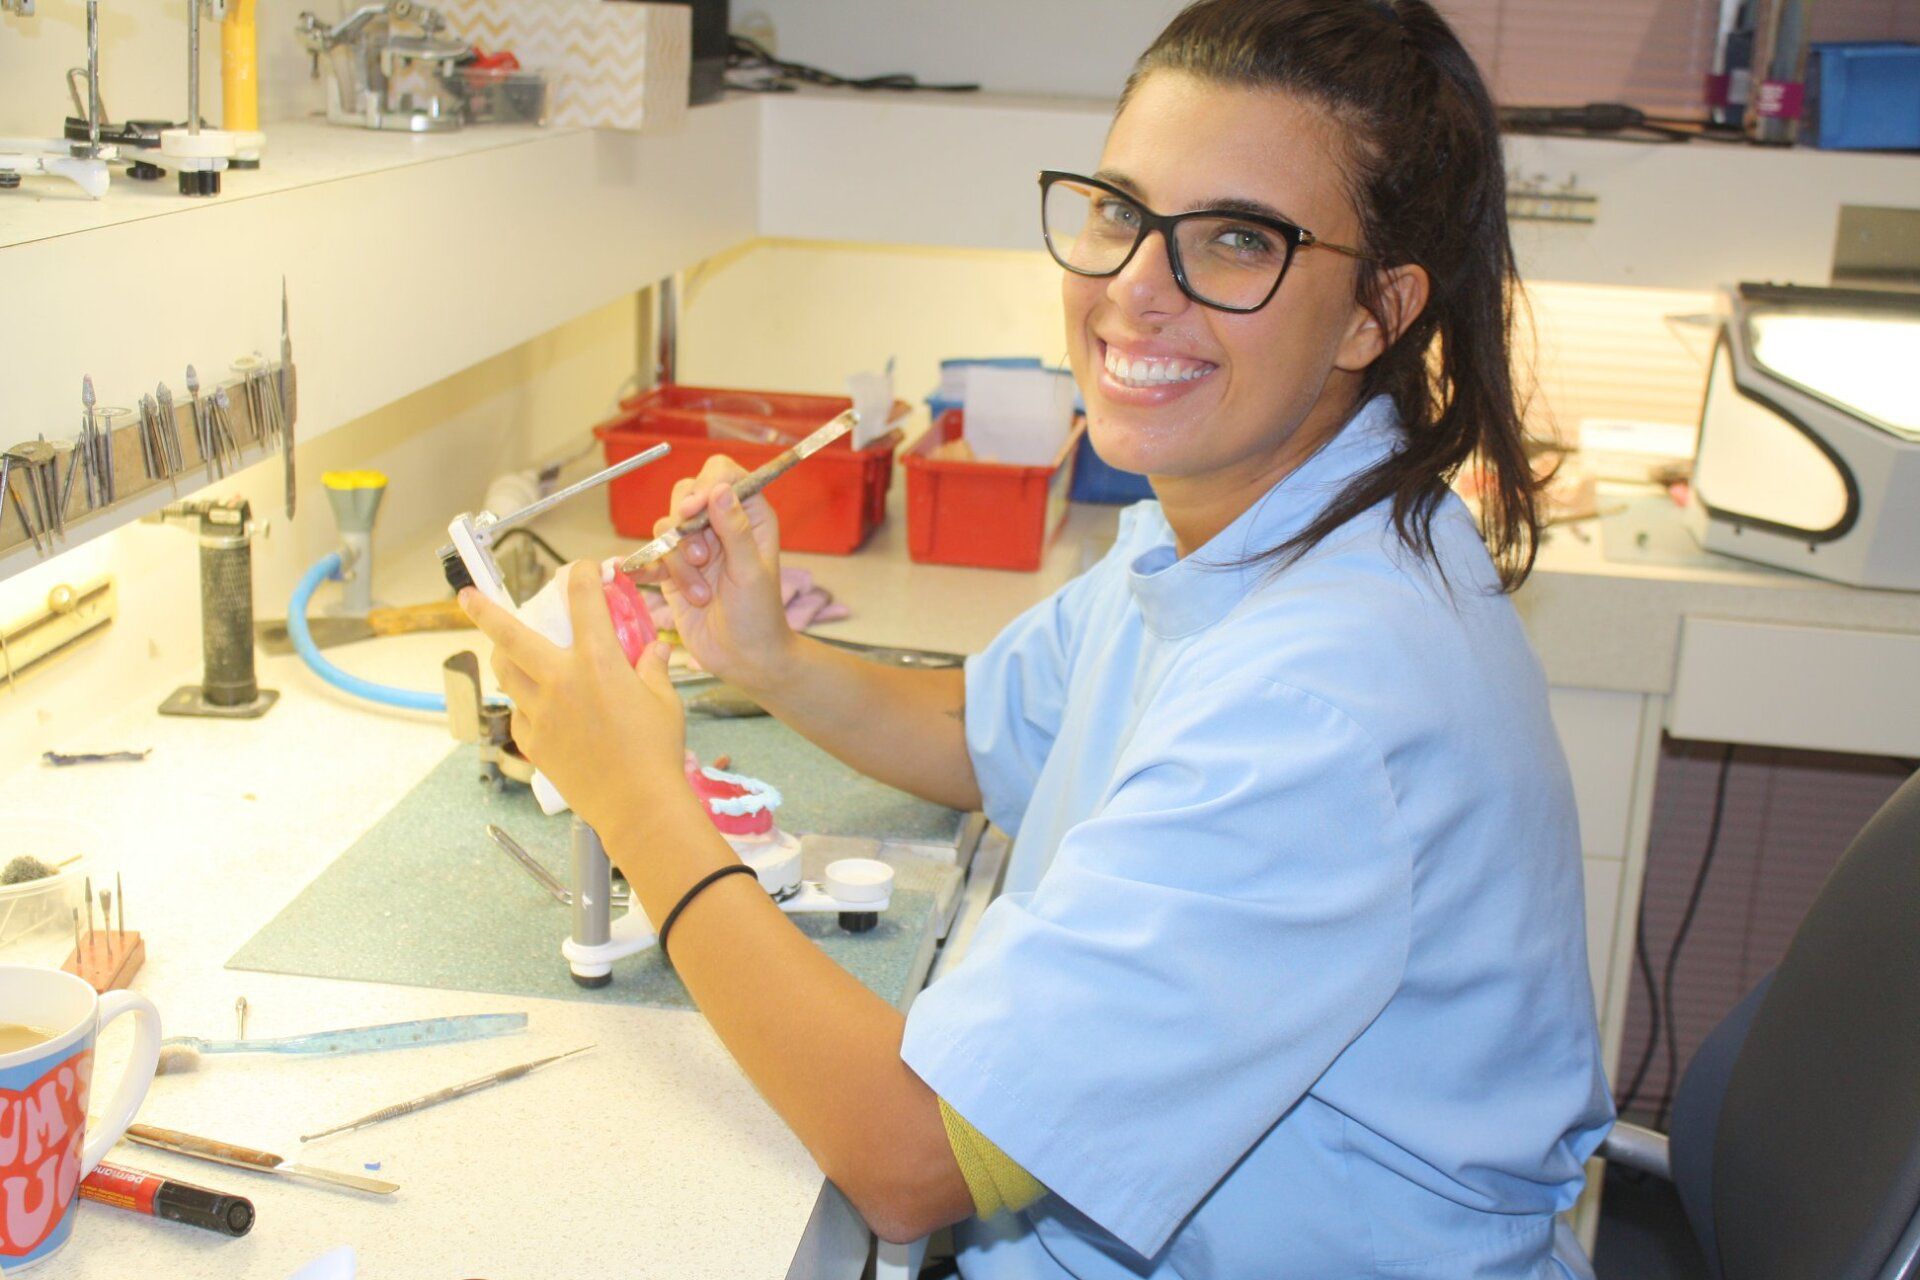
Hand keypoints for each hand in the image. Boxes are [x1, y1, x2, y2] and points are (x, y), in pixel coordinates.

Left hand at [458, 561, 685, 838]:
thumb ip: (653, 669)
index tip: (581, 569)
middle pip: (510, 635)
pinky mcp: (534, 742)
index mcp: (597, 662)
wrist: (638, 805)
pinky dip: (524, 704)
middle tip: (467, 596)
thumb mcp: (664, 702)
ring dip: (502, 656)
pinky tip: (539, 707)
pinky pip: (518, 714)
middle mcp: (560, 681)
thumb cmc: (656, 754)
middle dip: (484, 610)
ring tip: (507, 652)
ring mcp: (541, 713)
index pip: (582, 600)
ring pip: (505, 674)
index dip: (580, 575)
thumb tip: (653, 650)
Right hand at [628, 456, 797, 694]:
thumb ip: (735, 529)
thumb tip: (719, 488)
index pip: (722, 474)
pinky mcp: (673, 569)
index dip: (704, 485)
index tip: (691, 511)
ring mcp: (695, 545)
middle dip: (686, 526)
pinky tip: (650, 580)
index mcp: (750, 515)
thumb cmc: (758, 616)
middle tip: (699, 558)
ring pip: (666, 527)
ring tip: (699, 594)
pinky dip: (648, 567)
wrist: (743, 658)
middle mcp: (721, 524)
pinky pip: (651, 553)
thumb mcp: (750, 572)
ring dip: (677, 561)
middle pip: (685, 494)